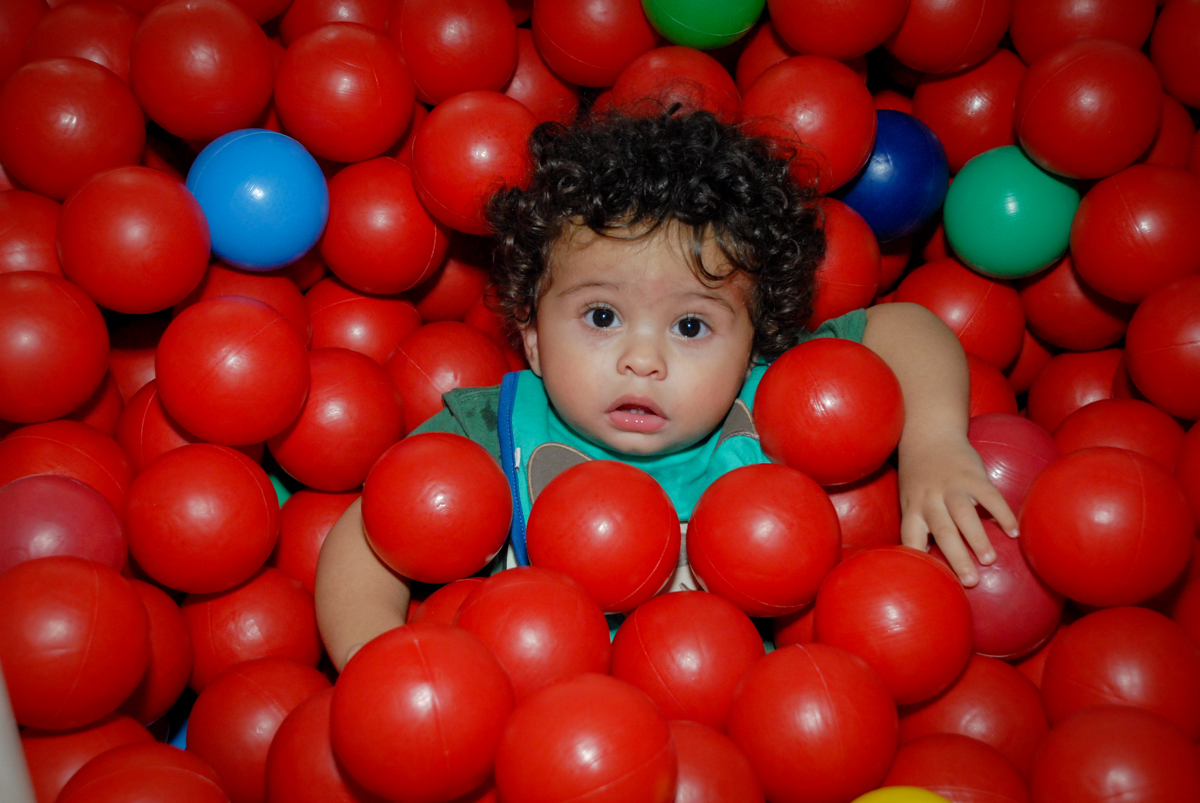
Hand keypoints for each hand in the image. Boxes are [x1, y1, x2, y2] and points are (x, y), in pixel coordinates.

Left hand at [897, 434, 1017, 586]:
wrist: (929, 435)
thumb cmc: (919, 477)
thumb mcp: (910, 500)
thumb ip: (921, 527)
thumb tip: (932, 564)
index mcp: (912, 509)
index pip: (911, 538)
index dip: (918, 560)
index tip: (930, 581)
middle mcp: (930, 499)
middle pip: (942, 531)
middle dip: (956, 557)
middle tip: (970, 581)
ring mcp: (952, 486)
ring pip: (964, 515)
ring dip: (977, 538)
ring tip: (989, 561)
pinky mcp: (973, 475)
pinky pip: (989, 496)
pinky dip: (1002, 513)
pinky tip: (1013, 532)